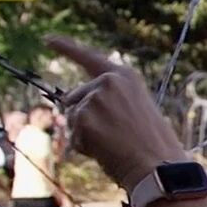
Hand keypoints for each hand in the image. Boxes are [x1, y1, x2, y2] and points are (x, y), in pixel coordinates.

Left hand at [46, 37, 188, 191]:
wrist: (159, 167)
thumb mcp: (138, 110)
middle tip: (114, 137)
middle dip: (83, 117)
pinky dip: (86, 148)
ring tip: (115, 145)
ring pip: (72, 119)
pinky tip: (107, 152)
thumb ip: (111, 101)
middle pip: (74, 98)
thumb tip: (73, 109)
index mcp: (125, 76)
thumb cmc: (155, 146)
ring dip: (86, 135)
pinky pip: (74, 137)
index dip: (66, 47)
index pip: (88, 58)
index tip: (47, 39)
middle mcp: (107, 81)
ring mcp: (94, 98)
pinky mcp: (83, 118)